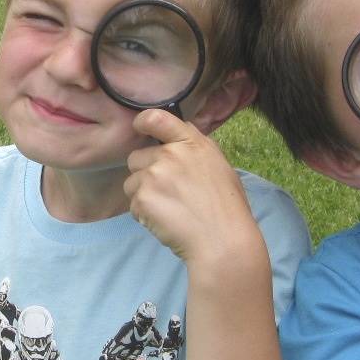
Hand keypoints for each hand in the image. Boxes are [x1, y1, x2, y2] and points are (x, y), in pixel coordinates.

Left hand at [124, 109, 259, 265]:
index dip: (142, 122)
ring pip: (132, 182)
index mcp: (192, 143)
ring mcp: (154, 175)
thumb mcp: (219, 166)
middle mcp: (170, 154)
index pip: (157, 118)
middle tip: (168, 192)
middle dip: (145, 173)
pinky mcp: (143, 198)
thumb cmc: (227, 207)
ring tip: (169, 209)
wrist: (222, 241)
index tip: (139, 128)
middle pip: (137, 157)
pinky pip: (133, 204)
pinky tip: (166, 221)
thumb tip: (178, 133)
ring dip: (143, 195)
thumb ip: (195, 148)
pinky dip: (144, 214)